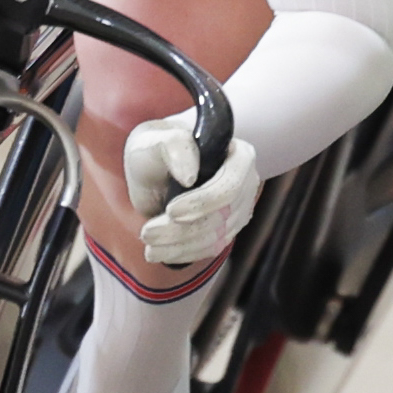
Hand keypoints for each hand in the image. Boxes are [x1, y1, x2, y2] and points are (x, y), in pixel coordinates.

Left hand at [123, 117, 261, 268]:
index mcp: (238, 155)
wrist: (154, 168)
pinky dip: (184, 253)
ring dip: (180, 245)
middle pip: (223, 216)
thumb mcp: (154, 140)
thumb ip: (173, 146)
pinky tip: (159, 253)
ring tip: (148, 246)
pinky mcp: (226, 229)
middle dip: (184, 229)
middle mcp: (245, 183)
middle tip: (147, 233)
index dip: (204, 201)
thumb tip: (189, 176)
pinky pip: (211, 248)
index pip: (231, 185)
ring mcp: (239, 209)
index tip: (171, 210)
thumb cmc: (155, 148)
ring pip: (216, 237)